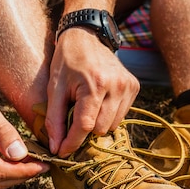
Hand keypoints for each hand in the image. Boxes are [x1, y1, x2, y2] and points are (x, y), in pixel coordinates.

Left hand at [45, 28, 139, 156]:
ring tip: (87, 105)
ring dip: (97, 123)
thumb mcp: (54, 89)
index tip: (62, 152)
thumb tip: (57, 148)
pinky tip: (99, 100)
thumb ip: (54, 120)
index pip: (85, 126)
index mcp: (95, 85)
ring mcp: (128, 86)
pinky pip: (121, 115)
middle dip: (84, 130)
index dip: (72, 143)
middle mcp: (116, 86)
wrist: (87, 36)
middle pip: (100, 130)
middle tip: (73, 116)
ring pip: (112, 126)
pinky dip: (108, 114)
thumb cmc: (66, 62)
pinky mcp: (134, 87)